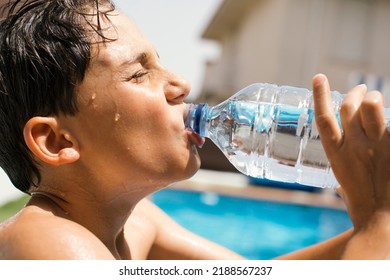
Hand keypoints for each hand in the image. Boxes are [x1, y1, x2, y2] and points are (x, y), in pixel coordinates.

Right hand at [312, 74, 389, 230]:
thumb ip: (342, 180)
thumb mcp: (344, 191)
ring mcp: (377, 145)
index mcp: (337, 156)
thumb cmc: (363, 210)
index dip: (320, 95)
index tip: (319, 77)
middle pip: (349, 106)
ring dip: (373, 98)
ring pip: (371, 105)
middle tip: (360, 89)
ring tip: (376, 98)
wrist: (384, 222)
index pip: (324, 119)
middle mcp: (354, 146)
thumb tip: (340, 185)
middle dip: (355, 92)